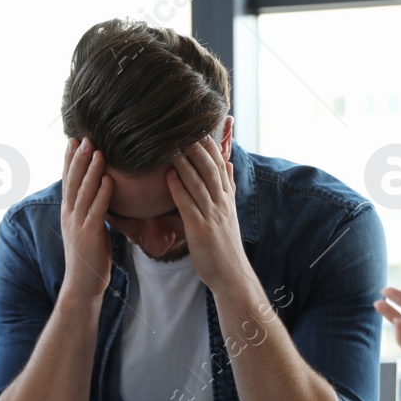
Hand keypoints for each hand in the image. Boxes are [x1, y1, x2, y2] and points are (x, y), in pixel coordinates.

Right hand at [59, 136, 114, 299]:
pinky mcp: (90, 235)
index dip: (69, 159)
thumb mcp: (87, 227)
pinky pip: (97, 210)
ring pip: (83, 192)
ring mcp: (78, 224)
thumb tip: (100, 192)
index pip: (67, 180)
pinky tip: (109, 180)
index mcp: (68, 211)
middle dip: (79, 157)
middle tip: (85, 136)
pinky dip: (103, 194)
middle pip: (73, 181)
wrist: (83, 283)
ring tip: (98, 150)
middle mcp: (69, 214)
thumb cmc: (90, 255)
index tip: (74, 139)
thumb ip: (91, 209)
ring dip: (91, 170)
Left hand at [166, 135, 247, 290]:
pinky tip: (169, 174)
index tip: (197, 126)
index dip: (209, 144)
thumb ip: (228, 187)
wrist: (232, 274)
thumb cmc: (225, 245)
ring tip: (171, 143)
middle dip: (197, 146)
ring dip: (184, 161)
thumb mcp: (230, 212)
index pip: (219, 164)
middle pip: (209, 167)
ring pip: (198, 182)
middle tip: (182, 126)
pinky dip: (178, 187)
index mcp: (227, 197)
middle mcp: (222, 202)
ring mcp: (212, 214)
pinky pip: (188, 203)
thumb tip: (229, 163)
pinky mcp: (200, 228)